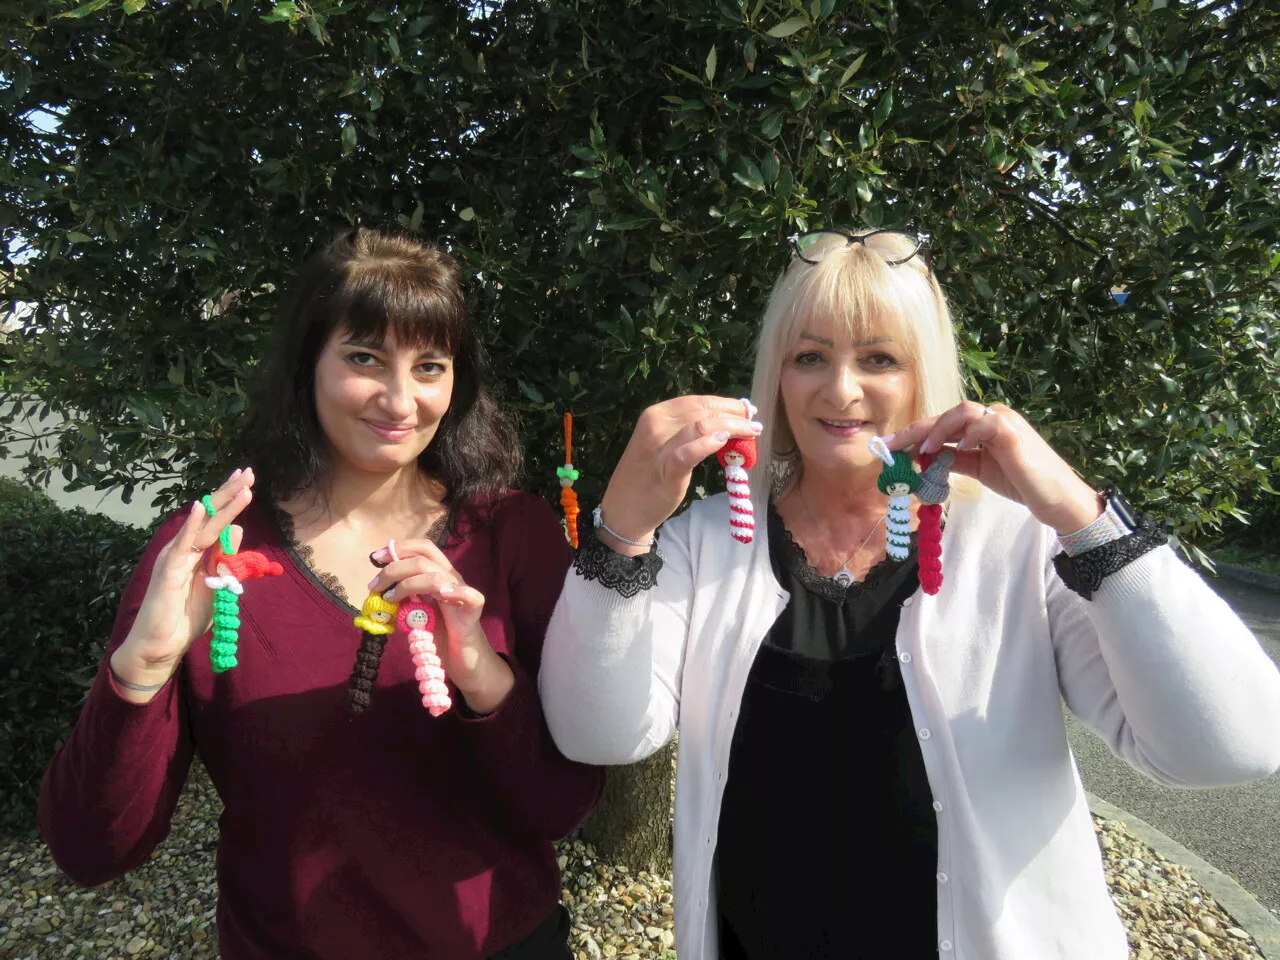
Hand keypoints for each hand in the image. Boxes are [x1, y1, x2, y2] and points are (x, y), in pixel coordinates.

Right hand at [111, 468, 255, 699]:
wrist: (162, 644)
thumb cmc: (186, 616)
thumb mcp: (216, 583)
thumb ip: (225, 557)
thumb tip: (239, 530)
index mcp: (197, 551)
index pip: (216, 519)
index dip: (230, 499)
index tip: (248, 479)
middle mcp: (185, 548)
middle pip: (211, 515)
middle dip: (230, 493)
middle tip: (249, 472)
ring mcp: (175, 557)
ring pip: (203, 525)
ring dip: (222, 505)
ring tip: (242, 486)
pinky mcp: (168, 570)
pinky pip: (181, 545)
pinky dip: (190, 526)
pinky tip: (198, 508)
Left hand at [368, 540, 513, 713]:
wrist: (465, 662)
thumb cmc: (441, 638)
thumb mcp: (416, 614)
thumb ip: (404, 600)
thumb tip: (380, 590)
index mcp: (439, 575)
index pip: (423, 548)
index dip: (399, 548)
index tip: (375, 558)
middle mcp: (452, 579)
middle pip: (423, 560)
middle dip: (393, 569)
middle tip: (375, 587)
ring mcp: (463, 595)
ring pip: (436, 575)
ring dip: (407, 584)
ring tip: (390, 599)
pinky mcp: (472, 613)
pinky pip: (470, 596)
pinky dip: (455, 592)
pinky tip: (441, 595)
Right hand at [598, 395, 762, 554]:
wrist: (624, 509)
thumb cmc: (647, 475)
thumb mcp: (663, 444)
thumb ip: (686, 432)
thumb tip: (723, 423)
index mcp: (655, 414)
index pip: (697, 401)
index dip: (726, 403)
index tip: (746, 410)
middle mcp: (655, 425)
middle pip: (703, 411)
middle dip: (734, 414)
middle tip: (754, 421)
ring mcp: (658, 448)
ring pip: (700, 426)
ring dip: (731, 426)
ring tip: (751, 431)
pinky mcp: (666, 472)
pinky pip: (689, 453)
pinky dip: (708, 444)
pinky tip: (725, 442)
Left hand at [886, 402, 1101, 534]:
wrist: (1057, 499)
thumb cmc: (1022, 482)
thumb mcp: (979, 470)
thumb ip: (954, 460)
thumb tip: (923, 457)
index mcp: (983, 425)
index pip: (943, 423)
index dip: (914, 434)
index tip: (888, 448)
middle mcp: (992, 417)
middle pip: (947, 414)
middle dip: (915, 430)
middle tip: (891, 447)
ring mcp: (1004, 421)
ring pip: (963, 411)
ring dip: (938, 429)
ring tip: (924, 450)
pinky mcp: (1014, 432)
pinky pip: (986, 423)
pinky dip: (968, 434)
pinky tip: (957, 449)